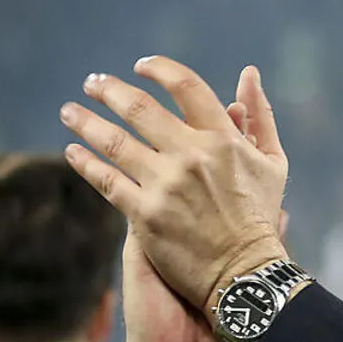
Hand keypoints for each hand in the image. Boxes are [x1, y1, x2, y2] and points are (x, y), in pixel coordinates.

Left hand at [61, 59, 288, 321]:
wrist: (246, 274)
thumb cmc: (260, 217)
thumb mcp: (273, 162)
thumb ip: (259, 116)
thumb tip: (248, 74)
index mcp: (223, 138)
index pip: (186, 87)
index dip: (160, 70)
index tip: (140, 66)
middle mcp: (191, 156)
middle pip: (139, 108)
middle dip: (110, 91)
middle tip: (92, 83)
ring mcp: (166, 186)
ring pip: (114, 142)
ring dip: (86, 122)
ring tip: (69, 112)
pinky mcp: (146, 216)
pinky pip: (107, 182)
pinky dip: (86, 163)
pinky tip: (73, 152)